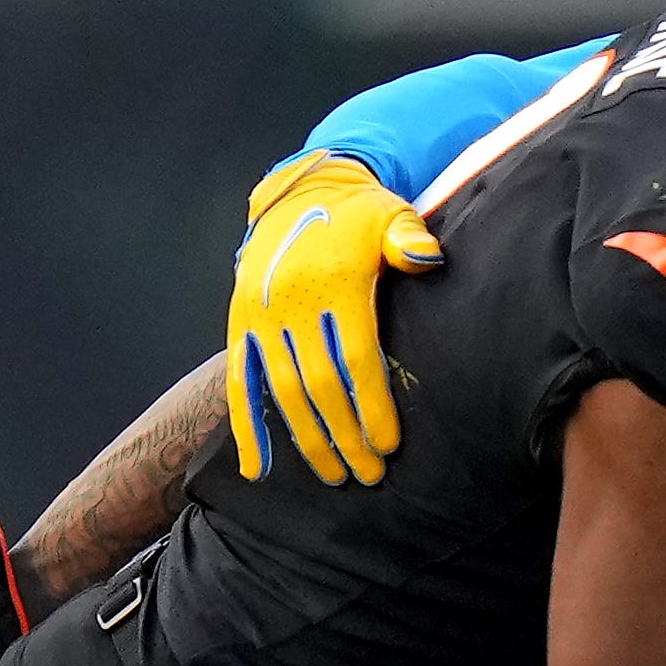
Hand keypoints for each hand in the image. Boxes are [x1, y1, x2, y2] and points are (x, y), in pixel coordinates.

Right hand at [227, 152, 442, 485]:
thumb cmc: (359, 214)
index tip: (388, 445)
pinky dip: (246, 427)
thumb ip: (409, 239)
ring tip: (333, 476)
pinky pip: (239, 381)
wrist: (300, 189)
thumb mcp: (389, 215)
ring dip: (307, 440)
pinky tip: (258, 469)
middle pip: (320, 385)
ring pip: (282, 391)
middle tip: (368, 474)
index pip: (355, 358)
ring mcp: (260, 315)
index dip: (371, 406)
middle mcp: (290, 301)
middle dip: (345, 436)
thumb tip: (427, 258)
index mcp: (333, 282)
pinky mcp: (239, 323)